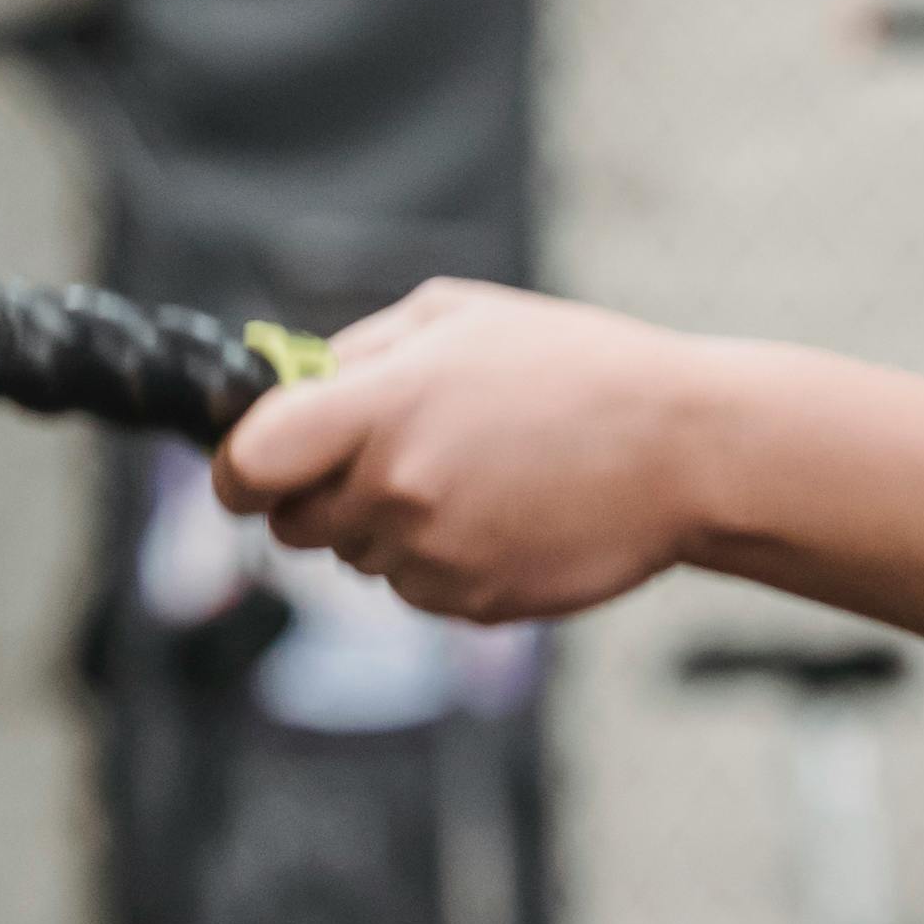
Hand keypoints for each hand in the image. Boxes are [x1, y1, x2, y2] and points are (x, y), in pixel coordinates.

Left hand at [209, 281, 732, 623]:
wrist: (686, 450)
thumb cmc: (574, 368)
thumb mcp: (456, 318)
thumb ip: (355, 354)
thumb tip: (284, 383)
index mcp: (379, 411)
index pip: (246, 466)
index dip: (237, 469)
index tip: (252, 464)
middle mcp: (395, 493)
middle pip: (291, 524)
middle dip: (316, 494)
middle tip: (381, 456)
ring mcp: (433, 557)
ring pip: (355, 559)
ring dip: (383, 526)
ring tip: (468, 475)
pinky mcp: (471, 605)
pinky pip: (413, 590)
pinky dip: (436, 559)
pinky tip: (499, 514)